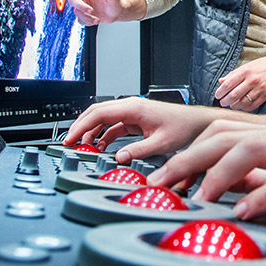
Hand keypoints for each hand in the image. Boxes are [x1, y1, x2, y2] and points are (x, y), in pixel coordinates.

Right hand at [52, 0, 126, 25]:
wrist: (117, 12)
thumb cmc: (115, 2)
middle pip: (72, 0)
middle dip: (81, 7)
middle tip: (91, 11)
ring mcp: (83, 6)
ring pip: (77, 13)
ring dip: (87, 17)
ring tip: (97, 18)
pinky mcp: (84, 15)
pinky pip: (80, 20)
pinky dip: (87, 22)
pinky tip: (95, 20)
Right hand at [63, 96, 216, 164]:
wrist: (196, 123)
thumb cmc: (183, 127)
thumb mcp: (161, 143)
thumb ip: (138, 151)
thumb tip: (119, 158)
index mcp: (134, 108)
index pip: (99, 114)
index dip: (81, 126)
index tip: (71, 138)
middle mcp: (130, 107)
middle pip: (97, 113)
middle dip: (81, 128)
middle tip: (69, 143)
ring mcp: (132, 113)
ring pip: (103, 119)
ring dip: (91, 132)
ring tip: (83, 147)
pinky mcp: (135, 120)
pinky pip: (113, 126)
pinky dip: (103, 135)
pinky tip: (100, 147)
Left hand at [148, 119, 265, 234]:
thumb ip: (245, 182)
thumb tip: (204, 186)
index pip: (221, 133)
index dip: (188, 153)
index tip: (164, 179)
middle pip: (230, 136)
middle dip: (191, 159)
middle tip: (165, 185)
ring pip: (254, 148)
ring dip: (220, 174)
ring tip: (200, 197)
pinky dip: (261, 196)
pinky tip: (243, 212)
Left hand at [214, 52, 265, 111]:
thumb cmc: (263, 65)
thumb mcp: (247, 66)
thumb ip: (233, 74)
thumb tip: (220, 81)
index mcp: (245, 71)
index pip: (228, 84)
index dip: (220, 91)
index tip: (217, 95)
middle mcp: (252, 80)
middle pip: (234, 95)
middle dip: (225, 101)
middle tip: (222, 103)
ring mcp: (260, 88)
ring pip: (242, 102)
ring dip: (234, 106)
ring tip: (231, 105)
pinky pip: (252, 106)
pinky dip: (245, 108)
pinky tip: (242, 107)